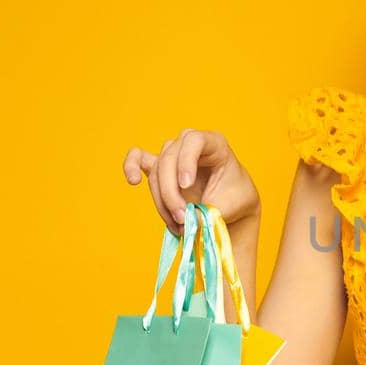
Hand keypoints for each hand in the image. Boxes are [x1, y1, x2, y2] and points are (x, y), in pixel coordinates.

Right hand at [122, 129, 260, 236]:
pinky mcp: (159, 168)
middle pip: (169, 159)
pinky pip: (138, 159)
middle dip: (171, 192)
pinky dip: (130, 166)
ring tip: (178, 225)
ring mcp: (173, 155)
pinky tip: (133, 180)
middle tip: (182, 218)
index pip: (194, 140)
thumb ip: (206, 212)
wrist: (230, 205)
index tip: (186, 185)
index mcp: (214, 144)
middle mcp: (190, 144)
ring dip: (162, 200)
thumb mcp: (229, 206)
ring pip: (157, 172)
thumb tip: (186, 221)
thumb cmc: (235, 199)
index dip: (186, 161)